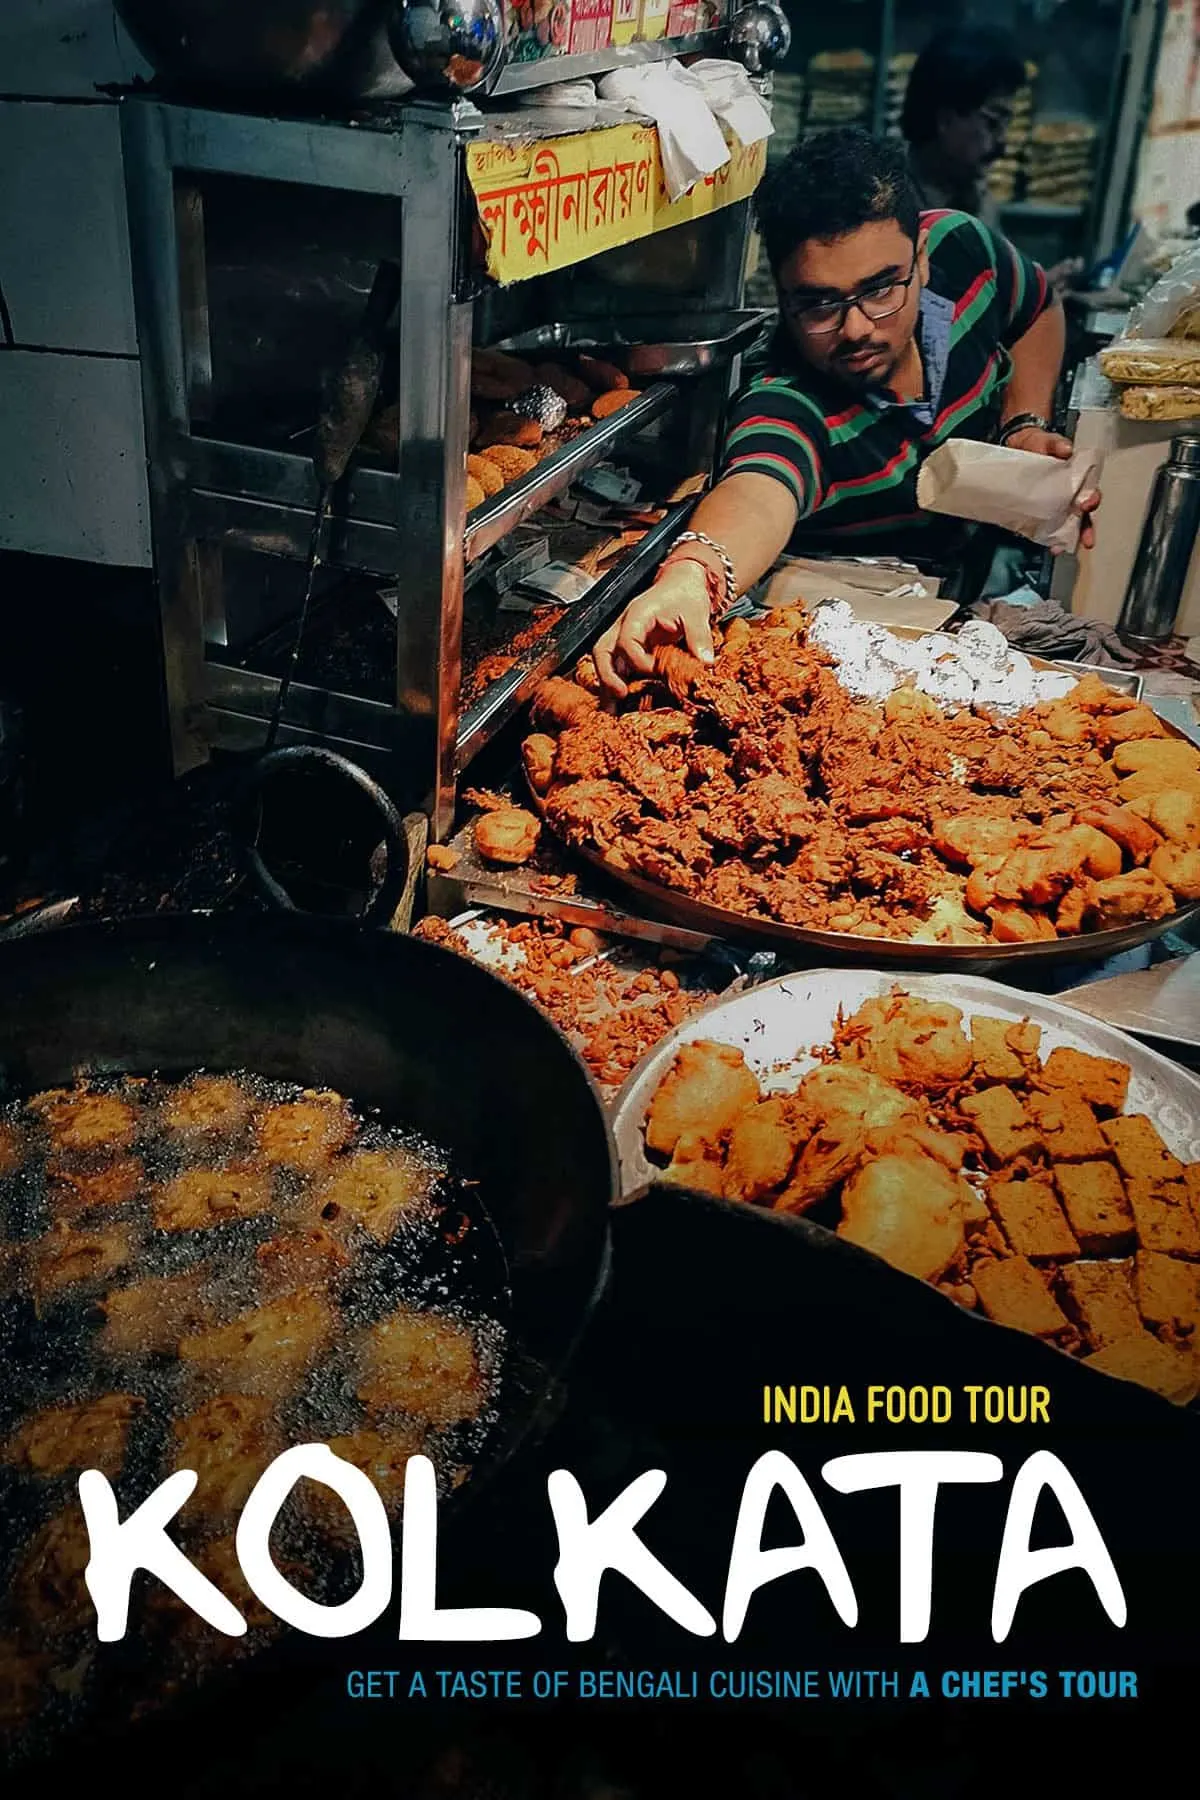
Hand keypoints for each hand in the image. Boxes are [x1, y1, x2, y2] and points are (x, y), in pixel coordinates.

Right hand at [593, 561, 715, 698]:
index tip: (654, 671)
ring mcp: (623, 636)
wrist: (682, 583)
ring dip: (606, 684)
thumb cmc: (685, 594)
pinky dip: (615, 683)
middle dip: (607, 675)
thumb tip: (705, 662)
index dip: (638, 660)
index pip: (626, 641)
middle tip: (619, 695)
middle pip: (602, 650)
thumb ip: (699, 636)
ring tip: (610, 710)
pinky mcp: (629, 646)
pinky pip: (616, 665)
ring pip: (604, 660)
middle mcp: (623, 625)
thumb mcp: (696, 612)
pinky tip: (616, 704)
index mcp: (637, 614)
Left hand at [1002, 426, 1100, 551]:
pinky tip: (1050, 546)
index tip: (1086, 504)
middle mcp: (1069, 495)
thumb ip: (1056, 444)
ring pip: (1068, 525)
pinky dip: (1049, 539)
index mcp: (1077, 479)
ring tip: (1064, 548)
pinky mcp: (1038, 513)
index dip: (1092, 500)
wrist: (1016, 448)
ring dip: (1069, 538)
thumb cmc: (1038, 445)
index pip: (1090, 492)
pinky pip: (1047, 529)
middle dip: (1086, 527)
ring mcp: (1054, 506)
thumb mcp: (1047, 441)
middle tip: (1085, 537)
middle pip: (1083, 515)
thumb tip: (1066, 450)